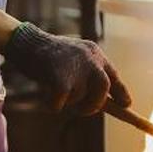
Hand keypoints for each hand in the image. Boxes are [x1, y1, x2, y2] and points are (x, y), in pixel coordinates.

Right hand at [3, 23, 129, 114]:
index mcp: (94, 53)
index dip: (121, 93)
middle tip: (82, 110)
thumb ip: (88, 75)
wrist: (25, 41)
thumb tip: (100, 102)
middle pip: (103, 88)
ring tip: (54, 88)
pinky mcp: (60, 78)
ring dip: (68, 102)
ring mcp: (76, 67)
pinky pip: (61, 104)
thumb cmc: (47, 54)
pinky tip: (46, 95)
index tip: (127, 105)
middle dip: (95, 104)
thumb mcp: (73, 59)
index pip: (114, 76)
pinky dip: (53, 105)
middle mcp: (90, 58)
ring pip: (80, 98)